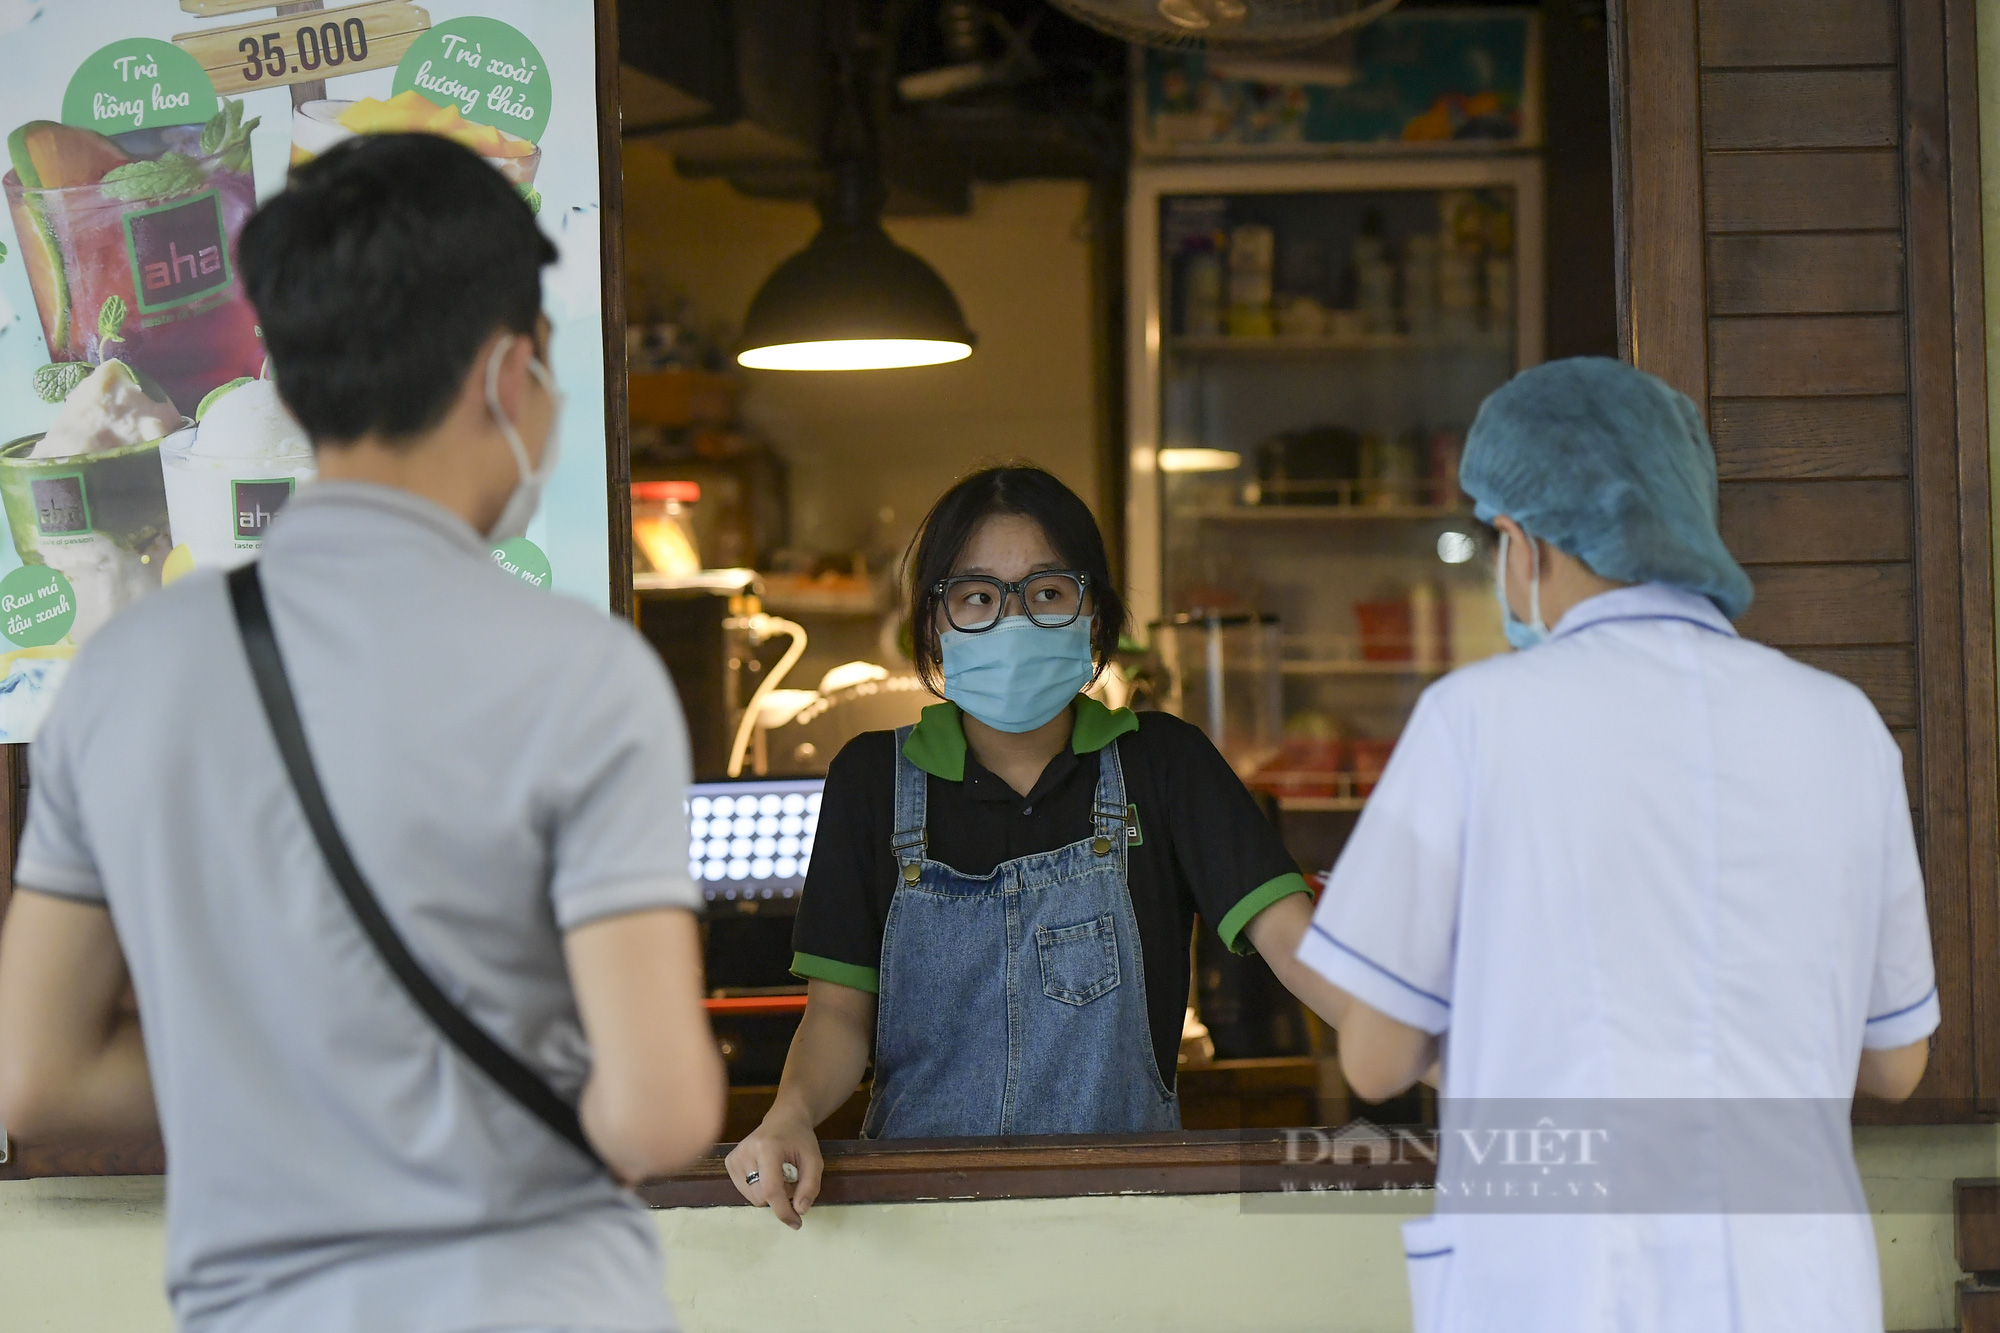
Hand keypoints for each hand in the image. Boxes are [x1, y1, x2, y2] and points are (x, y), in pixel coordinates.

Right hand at [724, 1107, 822, 1227]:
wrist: (784, 1119)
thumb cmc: (800, 1140)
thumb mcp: (815, 1160)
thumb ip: (810, 1186)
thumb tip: (799, 1211)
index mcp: (767, 1148)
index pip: (771, 1190)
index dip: (784, 1211)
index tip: (797, 1223)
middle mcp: (745, 1152)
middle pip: (761, 1197)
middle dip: (781, 1197)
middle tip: (791, 1179)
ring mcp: (734, 1158)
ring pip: (752, 1198)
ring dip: (770, 1194)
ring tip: (779, 1174)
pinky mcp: (729, 1163)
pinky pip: (745, 1191)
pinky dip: (759, 1189)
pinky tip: (766, 1173)